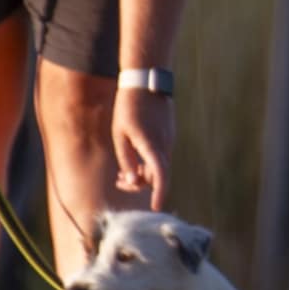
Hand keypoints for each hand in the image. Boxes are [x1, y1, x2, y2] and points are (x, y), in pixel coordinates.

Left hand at [113, 87, 173, 211]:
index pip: (161, 177)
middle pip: (157, 174)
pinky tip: (134, 155)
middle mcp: (165, 144)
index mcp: (152, 146)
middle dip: (140, 183)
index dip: (160, 194)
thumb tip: (132, 180)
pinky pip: (160, 154)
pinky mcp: (168, 133)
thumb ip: (127, 160)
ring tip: (123, 170)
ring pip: (159, 165)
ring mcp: (169, 138)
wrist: (146, 80)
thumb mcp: (119, 135)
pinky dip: (149, 160)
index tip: (156, 209)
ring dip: (144, 171)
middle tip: (119, 181)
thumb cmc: (128, 108)